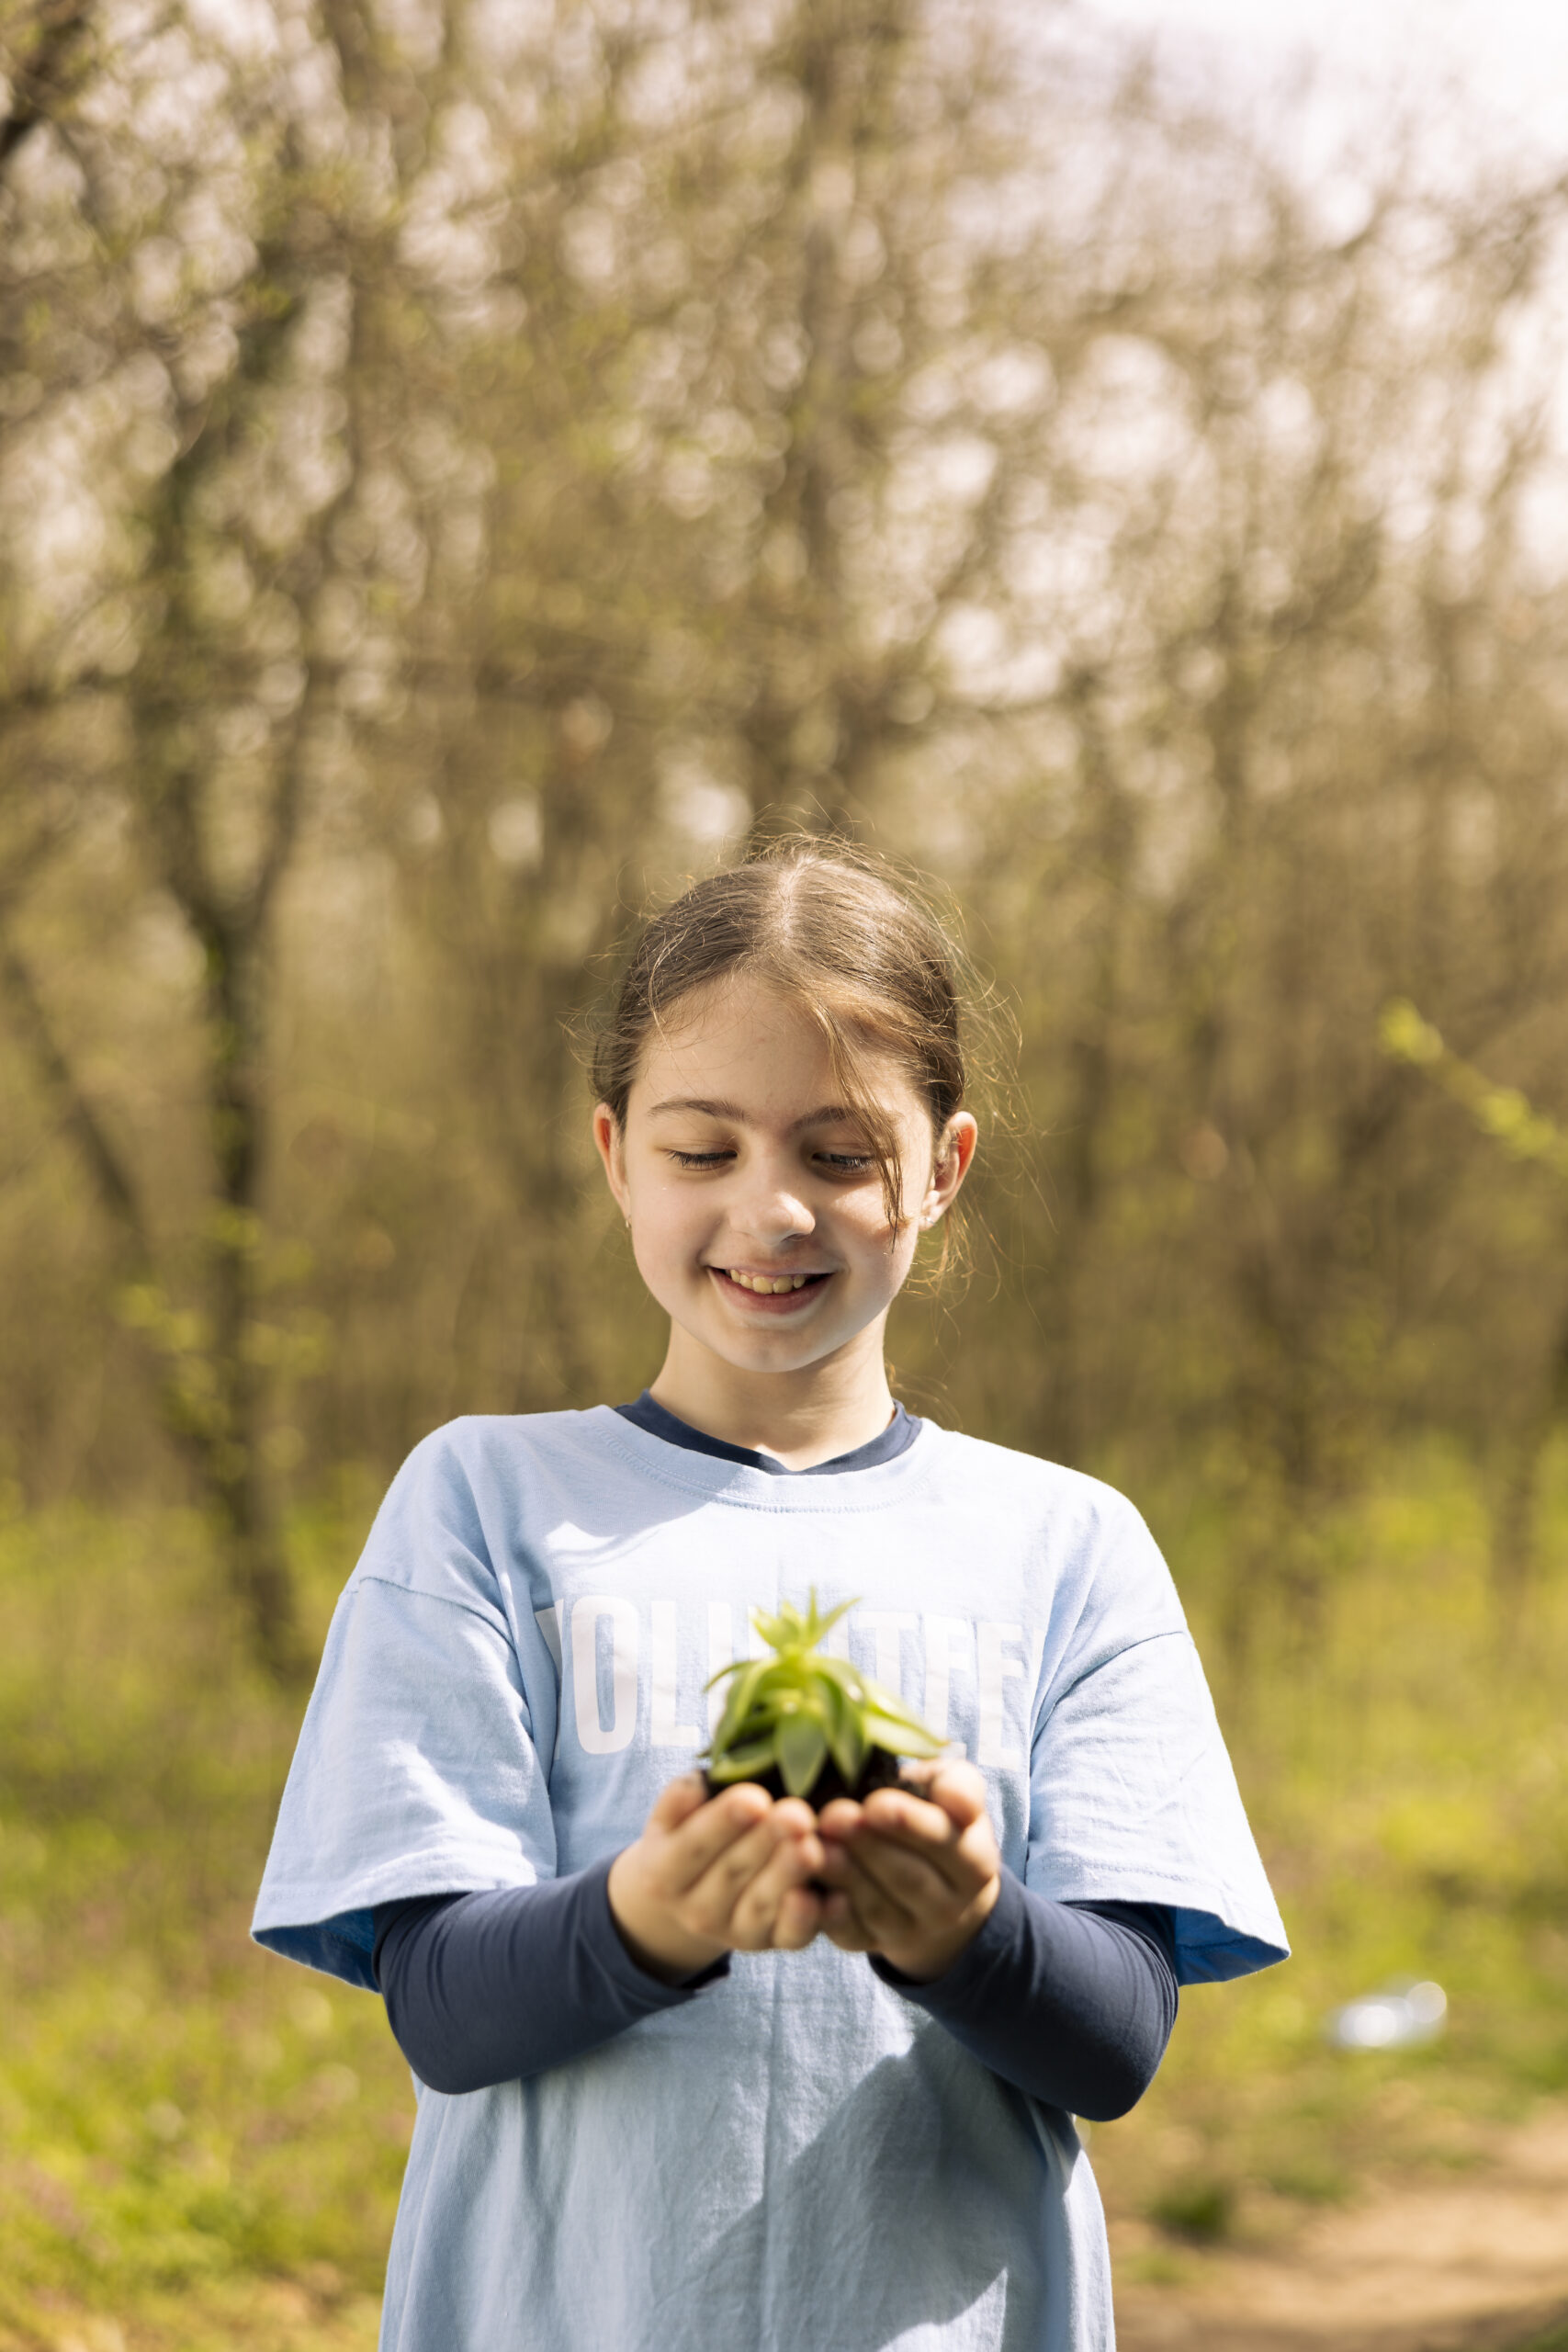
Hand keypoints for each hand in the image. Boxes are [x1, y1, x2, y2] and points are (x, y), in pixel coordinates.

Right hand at [607, 1773, 826, 1984]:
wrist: (691, 1900)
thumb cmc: (688, 1839)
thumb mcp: (671, 1820)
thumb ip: (679, 1799)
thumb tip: (699, 1782)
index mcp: (664, 1874)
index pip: (694, 1846)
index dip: (723, 1822)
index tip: (754, 1798)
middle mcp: (696, 1911)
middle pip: (733, 1873)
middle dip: (767, 1842)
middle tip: (797, 1815)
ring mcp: (735, 1932)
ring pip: (764, 1904)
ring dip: (790, 1876)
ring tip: (814, 1847)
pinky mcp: (771, 1943)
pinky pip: (792, 1935)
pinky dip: (813, 1918)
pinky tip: (837, 1896)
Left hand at [814, 1760, 1000, 1981]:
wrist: (936, 1886)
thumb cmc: (938, 1818)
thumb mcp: (957, 1793)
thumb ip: (960, 1788)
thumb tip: (952, 1797)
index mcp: (975, 1864)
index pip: (947, 1845)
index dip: (912, 1825)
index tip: (876, 1803)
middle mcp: (949, 1907)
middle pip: (909, 1879)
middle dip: (868, 1847)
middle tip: (832, 1817)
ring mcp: (909, 1931)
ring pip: (877, 1907)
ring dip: (843, 1877)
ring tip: (814, 1845)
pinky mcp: (872, 1943)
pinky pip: (852, 1935)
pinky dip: (830, 1917)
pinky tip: (808, 1891)